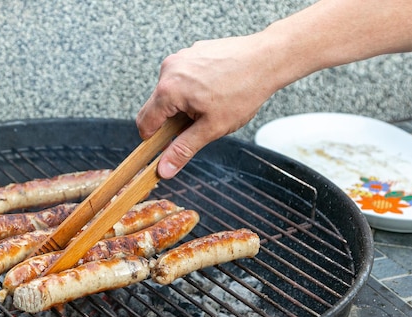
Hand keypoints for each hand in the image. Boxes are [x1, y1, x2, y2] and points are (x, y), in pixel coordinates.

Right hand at [136, 35, 280, 178]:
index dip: (153, 140)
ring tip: (211, 105)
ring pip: (170, 91)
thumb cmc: (243, 91)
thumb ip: (183, 149)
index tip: (166, 147)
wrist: (266, 59)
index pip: (145, 122)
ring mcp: (180, 58)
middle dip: (171, 121)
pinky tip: (214, 90)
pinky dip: (192, 88)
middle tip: (198, 125)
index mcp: (169, 90)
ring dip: (183, 104)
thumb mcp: (212, 128)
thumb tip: (164, 169)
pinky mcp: (192, 51)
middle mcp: (169, 70)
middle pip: (156, 106)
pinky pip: (182, 77)